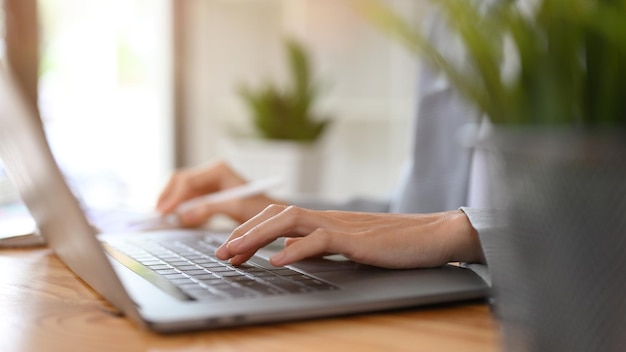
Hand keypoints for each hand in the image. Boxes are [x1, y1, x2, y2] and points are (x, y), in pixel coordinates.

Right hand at [156, 161, 283, 226]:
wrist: (271, 216)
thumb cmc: (259, 209)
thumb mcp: (236, 208)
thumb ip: (209, 209)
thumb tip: (183, 215)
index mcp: (218, 170)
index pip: (187, 180)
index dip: (173, 196)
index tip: (164, 211)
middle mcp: (210, 173)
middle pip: (180, 181)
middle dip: (168, 198)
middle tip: (158, 216)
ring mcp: (208, 183)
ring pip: (180, 190)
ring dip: (171, 203)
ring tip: (162, 219)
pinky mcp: (207, 194)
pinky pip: (187, 199)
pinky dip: (179, 209)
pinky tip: (174, 219)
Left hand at [216, 205, 484, 268]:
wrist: (434, 235)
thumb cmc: (396, 243)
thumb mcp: (353, 246)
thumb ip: (326, 247)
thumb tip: (297, 256)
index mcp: (325, 220)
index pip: (278, 216)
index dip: (250, 230)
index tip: (229, 249)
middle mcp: (328, 217)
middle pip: (275, 214)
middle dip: (243, 232)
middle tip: (219, 253)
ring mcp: (341, 225)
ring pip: (289, 220)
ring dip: (257, 237)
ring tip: (234, 253)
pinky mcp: (357, 239)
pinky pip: (320, 240)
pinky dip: (295, 250)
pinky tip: (277, 263)